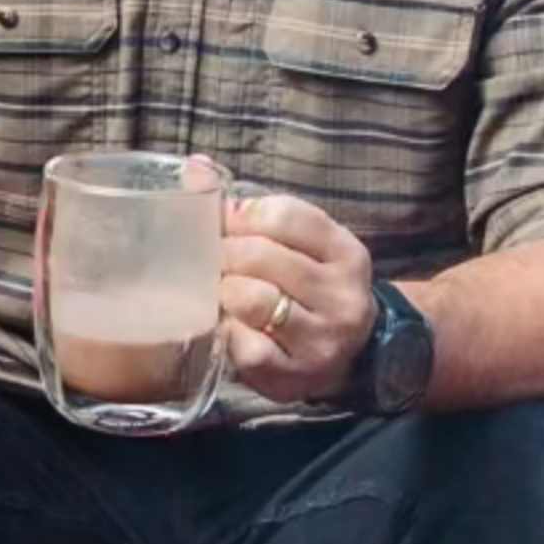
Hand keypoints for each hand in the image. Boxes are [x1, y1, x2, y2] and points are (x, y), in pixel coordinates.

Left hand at [220, 190, 376, 406]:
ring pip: (253, 299)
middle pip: (261, 255)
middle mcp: (343, 294)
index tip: (227, 226)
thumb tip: (195, 168)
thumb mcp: (298, 245)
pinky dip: (229, 334)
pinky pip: (248, 348)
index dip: (241, 216)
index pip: (284, 214)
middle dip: (224, 255)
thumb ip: (253, 209)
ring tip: (221, 293)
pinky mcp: (297, 375)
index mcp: (346, 252)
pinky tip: (230, 328)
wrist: (348, 356)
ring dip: (224, 293)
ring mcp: (324, 337)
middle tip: (212, 262)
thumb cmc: (309, 289)